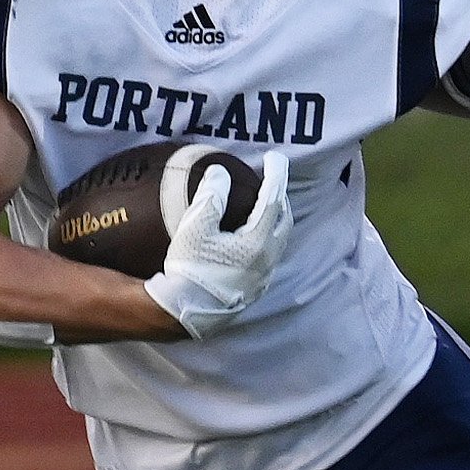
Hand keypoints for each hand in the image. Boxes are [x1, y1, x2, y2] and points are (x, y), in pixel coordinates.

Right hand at [144, 149, 292, 338]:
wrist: (186, 311)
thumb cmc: (189, 270)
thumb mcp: (195, 228)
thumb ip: (211, 197)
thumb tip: (220, 173)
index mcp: (257, 240)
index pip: (274, 199)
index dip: (276, 175)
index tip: (277, 157)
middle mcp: (268, 257)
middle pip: (283, 219)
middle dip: (280, 196)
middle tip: (271, 180)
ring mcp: (264, 274)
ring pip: (279, 238)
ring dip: (276, 217)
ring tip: (265, 204)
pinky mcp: (256, 286)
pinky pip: (270, 253)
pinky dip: (267, 236)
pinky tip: (252, 235)